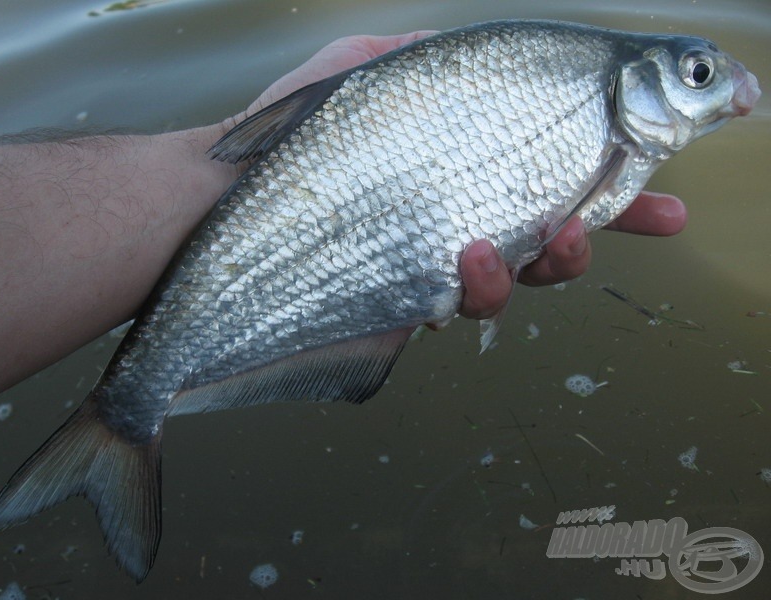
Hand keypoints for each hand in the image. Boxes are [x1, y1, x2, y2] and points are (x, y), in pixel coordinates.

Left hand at [226, 34, 688, 320]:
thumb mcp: (361, 70)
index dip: (613, 183)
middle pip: (553, 237)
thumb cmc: (285, 140)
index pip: (549, 174)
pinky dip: (482, 285)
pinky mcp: (405, 305)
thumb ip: (422, 56)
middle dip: (605, 230)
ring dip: (550, 261)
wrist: (218, 206)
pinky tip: (469, 256)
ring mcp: (432, 268)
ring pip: (521, 280)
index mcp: (457, 170)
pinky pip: (464, 306)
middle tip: (652, 216)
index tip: (667, 187)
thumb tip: (466, 46)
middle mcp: (453, 219)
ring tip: (527, 238)